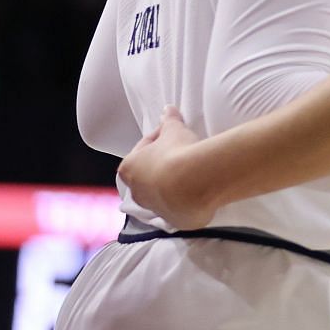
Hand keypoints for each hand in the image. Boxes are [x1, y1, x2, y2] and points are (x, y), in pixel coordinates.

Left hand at [118, 105, 212, 228]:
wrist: (194, 183)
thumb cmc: (177, 153)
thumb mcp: (174, 130)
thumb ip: (169, 121)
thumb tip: (168, 109)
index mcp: (129, 168)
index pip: (142, 151)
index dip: (158, 141)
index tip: (173, 136)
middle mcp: (137, 192)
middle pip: (149, 178)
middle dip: (162, 169)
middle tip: (182, 157)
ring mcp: (156, 209)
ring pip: (162, 197)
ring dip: (174, 188)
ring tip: (193, 176)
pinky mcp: (175, 220)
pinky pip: (180, 211)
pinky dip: (187, 203)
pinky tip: (199, 194)